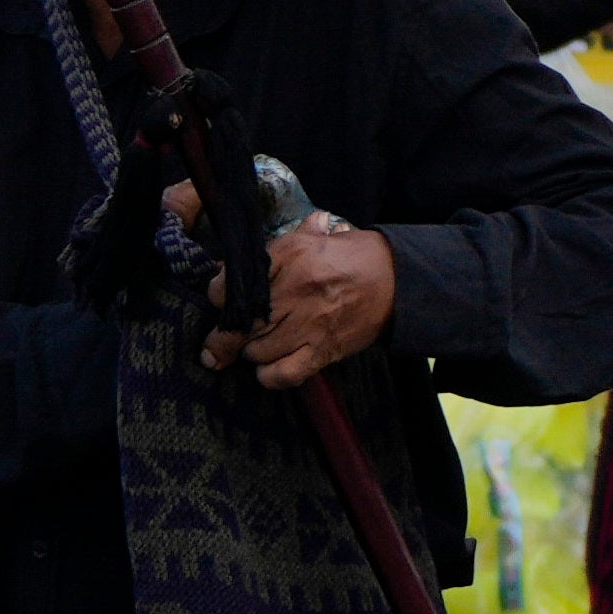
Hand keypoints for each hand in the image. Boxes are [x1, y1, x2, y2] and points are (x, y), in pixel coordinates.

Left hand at [192, 208, 397, 388]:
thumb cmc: (350, 256)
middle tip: (213, 347)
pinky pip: (284, 374)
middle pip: (240, 324)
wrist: (399, 279)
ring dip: (250, 352)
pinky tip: (267, 368)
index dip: (219, 296)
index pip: (231, 285)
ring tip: (255, 346)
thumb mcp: (312, 237)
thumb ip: (273, 247)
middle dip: (222, 338)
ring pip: (257, 350)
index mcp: (289, 257)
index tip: (220, 301)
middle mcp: (296, 291)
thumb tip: (233, 261)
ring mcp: (310, 324)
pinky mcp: (325, 350)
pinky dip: (270, 375)